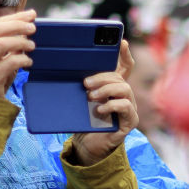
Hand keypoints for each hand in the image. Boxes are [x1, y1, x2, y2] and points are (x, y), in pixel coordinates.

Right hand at [0, 10, 36, 97]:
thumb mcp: (2, 57)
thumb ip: (12, 43)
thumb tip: (28, 26)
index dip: (16, 17)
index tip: (32, 15)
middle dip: (18, 26)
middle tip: (33, 28)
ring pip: (1, 44)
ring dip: (20, 42)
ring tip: (32, 46)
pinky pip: (7, 63)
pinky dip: (21, 60)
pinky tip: (28, 62)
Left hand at [70, 39, 138, 165]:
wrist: (87, 146)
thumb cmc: (83, 122)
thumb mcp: (79, 99)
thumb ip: (79, 86)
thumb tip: (59, 70)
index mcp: (113, 87)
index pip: (124, 66)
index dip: (124, 54)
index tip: (120, 42)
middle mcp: (124, 95)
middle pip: (119, 76)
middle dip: (102, 76)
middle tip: (86, 83)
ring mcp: (129, 108)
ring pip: (124, 88)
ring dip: (106, 89)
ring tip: (91, 96)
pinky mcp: (130, 121)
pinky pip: (126, 107)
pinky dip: (112, 106)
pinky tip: (100, 109)